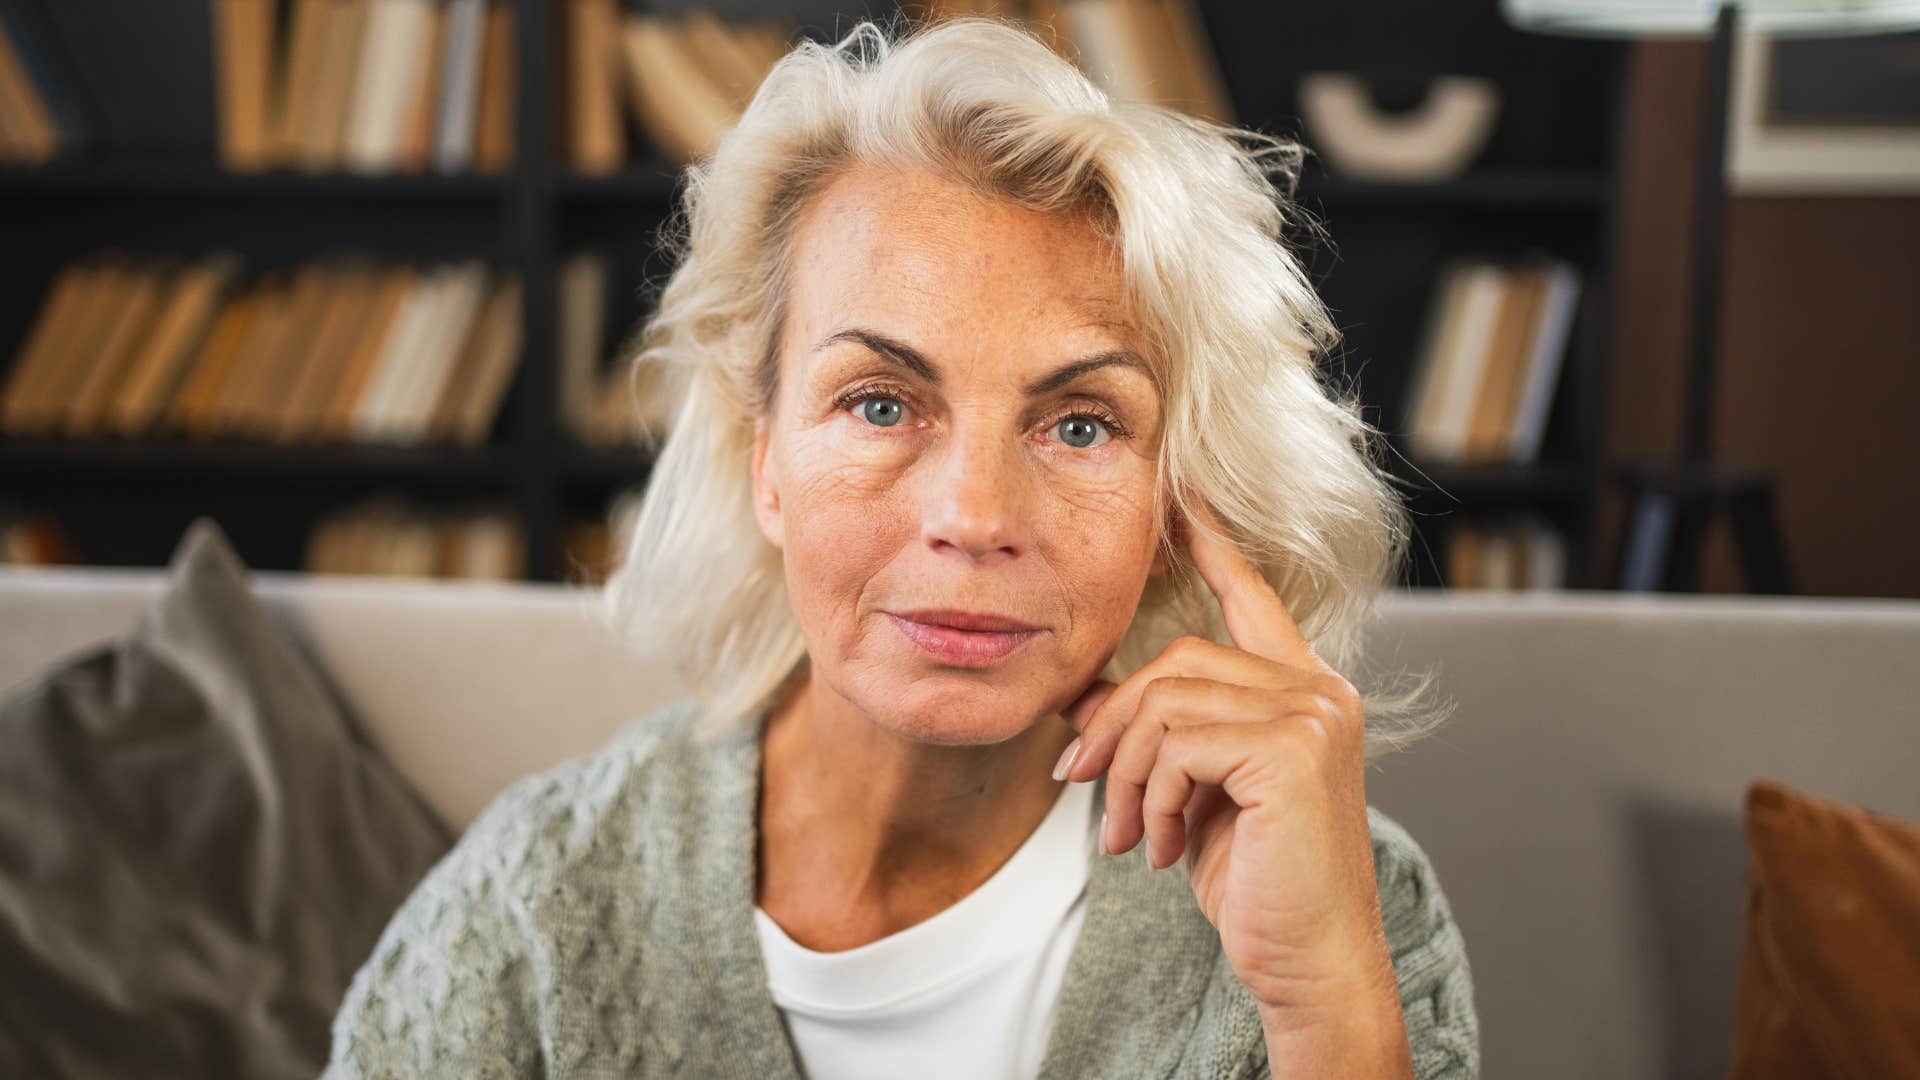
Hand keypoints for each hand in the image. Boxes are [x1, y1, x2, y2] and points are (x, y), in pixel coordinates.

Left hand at [1055, 499, 1407, 1048]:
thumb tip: (1084, 699)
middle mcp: (1320, 690)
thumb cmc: (1258, 881)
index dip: (1213, 544)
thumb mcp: (1198, 793)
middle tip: (1081, 782)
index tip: (1180, 499)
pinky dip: (1153, 797)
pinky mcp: (1294, 749)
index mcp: (1305, 691)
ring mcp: (1314, 714)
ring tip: (1130, 834)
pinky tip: (1164, 848)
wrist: (1309, 960)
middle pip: (1177, 659)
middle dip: (1114, 722)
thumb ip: (1165, 735)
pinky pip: (1179, 744)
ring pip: (1168, 702)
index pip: (1252, 596)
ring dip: (1129, 775)